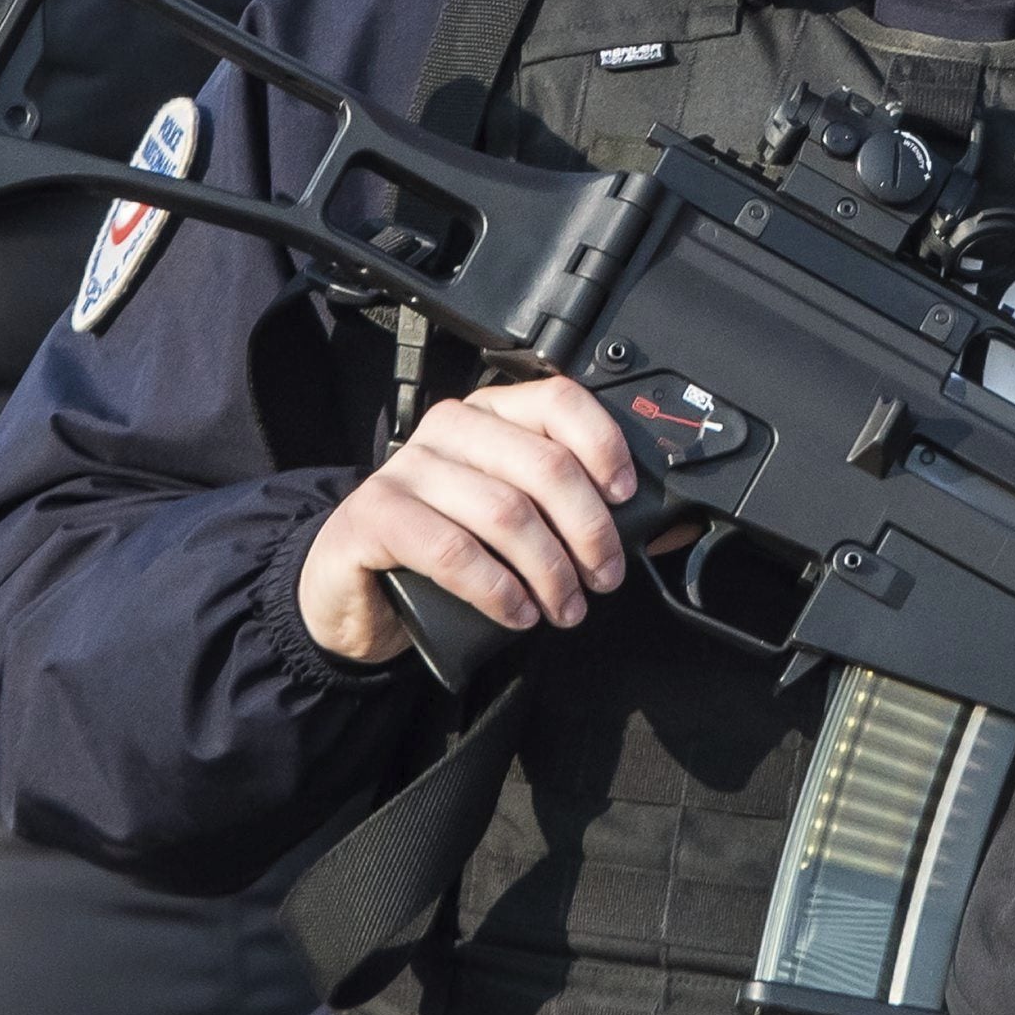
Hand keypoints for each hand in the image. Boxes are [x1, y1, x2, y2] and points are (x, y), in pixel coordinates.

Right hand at [297, 375, 635, 665]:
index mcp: (490, 416)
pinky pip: (451, 550)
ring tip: (564, 607)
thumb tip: (659, 528)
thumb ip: (572, 515)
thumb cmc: (444, 551)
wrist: (354, 591)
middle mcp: (448, 430)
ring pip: (505, 511)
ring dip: (550, 570)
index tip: (625, 496)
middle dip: (588, 530)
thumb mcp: (513, 524)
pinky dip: (498, 589)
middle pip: (543, 465)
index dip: (604, 446)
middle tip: (604, 578)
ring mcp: (406, 469)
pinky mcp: (374, 516)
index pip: (559, 401)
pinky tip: (517, 612)